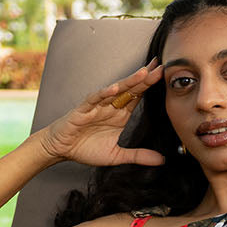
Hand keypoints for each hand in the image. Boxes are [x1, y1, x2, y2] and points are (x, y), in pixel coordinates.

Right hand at [38, 61, 165, 168]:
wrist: (61, 149)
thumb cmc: (85, 148)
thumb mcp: (117, 155)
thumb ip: (138, 156)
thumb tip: (162, 160)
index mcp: (120, 114)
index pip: (138, 96)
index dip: (150, 85)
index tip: (165, 74)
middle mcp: (111, 107)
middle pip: (131, 89)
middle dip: (145, 78)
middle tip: (160, 66)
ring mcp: (97, 106)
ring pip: (115, 90)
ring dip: (129, 82)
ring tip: (143, 73)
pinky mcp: (83, 110)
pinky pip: (94, 99)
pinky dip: (103, 93)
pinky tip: (114, 88)